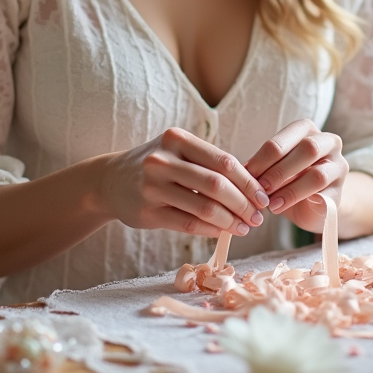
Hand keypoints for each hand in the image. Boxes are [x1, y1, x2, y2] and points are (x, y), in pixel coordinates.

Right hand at [102, 127, 269, 237]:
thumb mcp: (178, 152)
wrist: (109, 181)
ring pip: (203, 207)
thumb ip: (209, 164)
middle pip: (216, 185)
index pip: (224, 162)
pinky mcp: (146, 212)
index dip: (248, 182)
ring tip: (244, 228)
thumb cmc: (157, 166)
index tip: (263, 198)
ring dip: (230, 221)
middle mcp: (163, 160)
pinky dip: (210, 229)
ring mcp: (152, 186)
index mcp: (177, 140)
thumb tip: (253, 189)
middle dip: (243, 204)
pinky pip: (187, 224)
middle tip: (258, 218)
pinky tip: (223, 232)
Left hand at [244, 119, 348, 232]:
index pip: (286, 137)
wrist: (314, 204)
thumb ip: (263, 166)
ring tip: (270, 203)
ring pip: (317, 174)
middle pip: (307, 149)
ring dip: (290, 189)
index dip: (265, 155)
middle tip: (260, 187)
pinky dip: (300, 203)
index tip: (247, 172)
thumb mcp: (274, 167)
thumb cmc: (289, 179)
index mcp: (307, 129)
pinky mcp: (341, 192)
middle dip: (279, 170)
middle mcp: (328, 143)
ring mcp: (338, 167)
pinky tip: (281, 209)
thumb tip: (240, 171)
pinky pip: (323, 197)